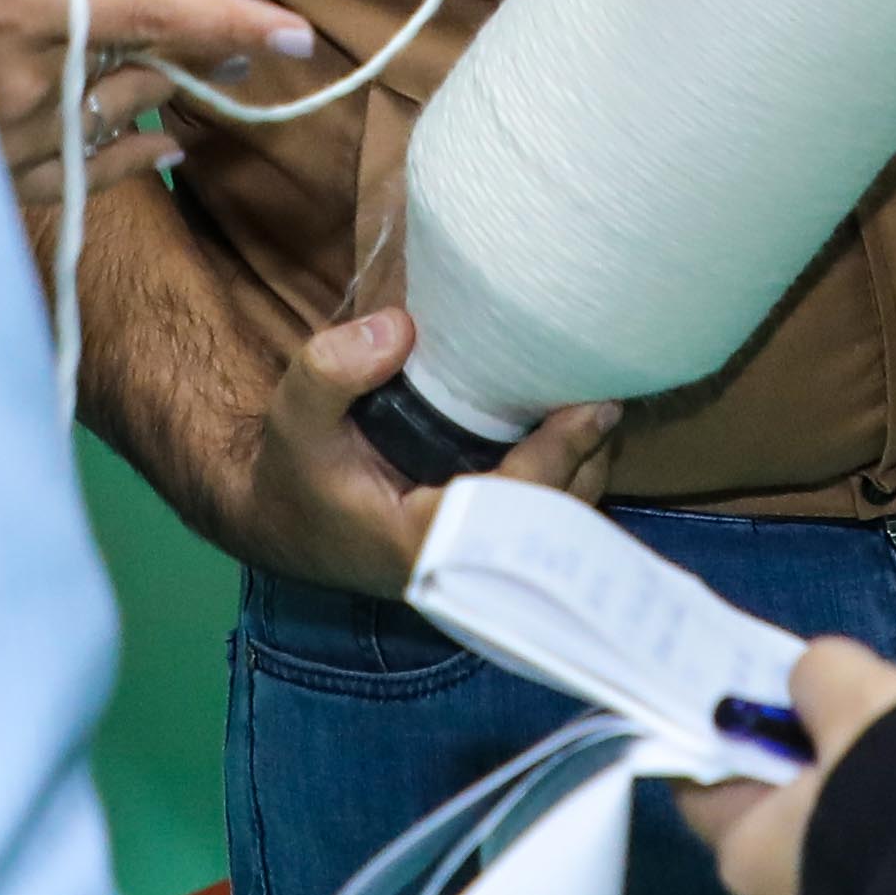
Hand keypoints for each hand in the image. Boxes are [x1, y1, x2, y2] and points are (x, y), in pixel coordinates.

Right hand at [0, 0, 310, 249]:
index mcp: (17, 6)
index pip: (151, 11)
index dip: (228, 14)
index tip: (293, 27)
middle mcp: (24, 81)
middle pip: (146, 58)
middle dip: (215, 39)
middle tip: (276, 26)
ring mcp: (7, 139)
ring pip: (120, 112)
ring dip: (178, 84)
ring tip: (227, 68)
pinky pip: (79, 176)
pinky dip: (130, 160)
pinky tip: (170, 146)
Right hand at [242, 306, 616, 597]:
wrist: (283, 522)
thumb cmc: (295, 470)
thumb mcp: (295, 415)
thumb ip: (332, 370)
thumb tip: (401, 328)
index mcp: (424, 546)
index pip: (514, 507)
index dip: (561, 457)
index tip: (596, 408)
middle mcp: (461, 566)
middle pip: (553, 522)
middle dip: (589, 463)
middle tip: (612, 400)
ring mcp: (475, 559)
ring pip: (555, 527)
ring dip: (586, 471)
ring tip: (604, 410)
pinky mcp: (480, 544)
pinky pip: (540, 520)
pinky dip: (566, 477)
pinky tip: (579, 432)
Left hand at [677, 636, 895, 894]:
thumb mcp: (862, 699)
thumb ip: (822, 676)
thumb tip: (814, 683)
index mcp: (747, 859)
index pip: (706, 789)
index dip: (731, 738)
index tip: (768, 702)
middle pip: (780, 828)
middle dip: (817, 783)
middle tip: (868, 734)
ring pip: (839, 866)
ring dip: (869, 826)